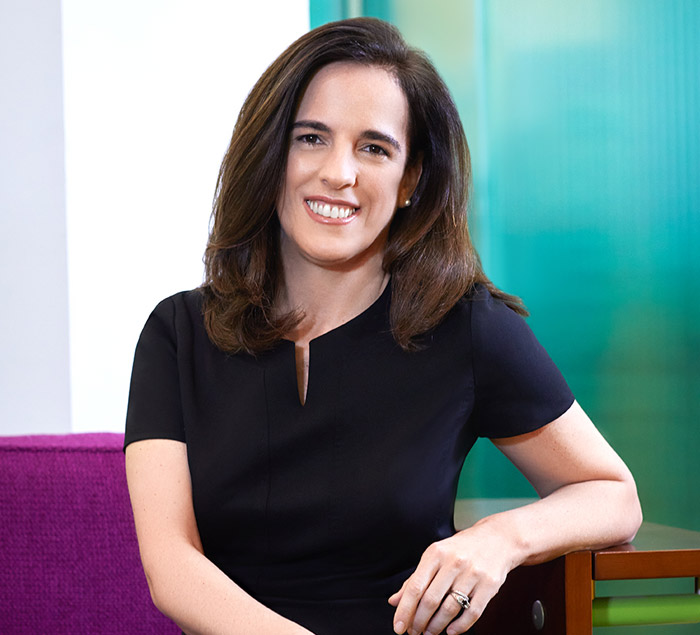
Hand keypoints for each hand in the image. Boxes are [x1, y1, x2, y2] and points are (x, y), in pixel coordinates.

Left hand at [388, 523, 515, 634]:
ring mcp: (473, 574)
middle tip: (414, 632)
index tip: (399, 627)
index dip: (405, 610)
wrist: (497, 539)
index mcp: (435, 553)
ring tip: (430, 632)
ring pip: (450, 609)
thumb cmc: (460, 549)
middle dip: (419, 621)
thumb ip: (415, 579)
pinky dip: (459, 627)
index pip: (415, 587)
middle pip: (430, 600)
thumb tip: (394, 602)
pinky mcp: (489, 585)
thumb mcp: (435, 556)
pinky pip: (472, 613)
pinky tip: (450, 631)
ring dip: (436, 626)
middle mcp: (453, 562)